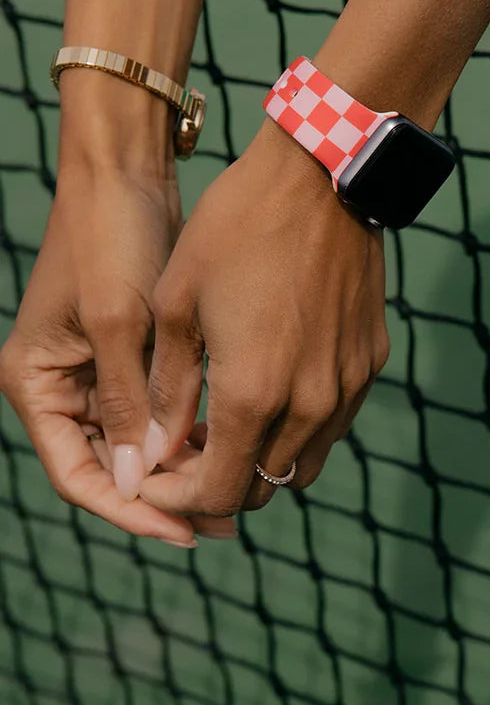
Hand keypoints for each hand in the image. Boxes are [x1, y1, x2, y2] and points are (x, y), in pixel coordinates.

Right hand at [0, 161, 233, 545]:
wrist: (126, 174)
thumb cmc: (112, 238)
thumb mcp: (119, 324)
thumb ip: (128, 404)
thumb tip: (139, 482)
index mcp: (36, 385)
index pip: (80, 476)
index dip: (131, 509)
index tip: (183, 530)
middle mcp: (60, 389)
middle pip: (110, 470)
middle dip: (165, 499)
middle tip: (226, 524)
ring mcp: (94, 377)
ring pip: (138, 449)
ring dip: (183, 473)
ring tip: (238, 498)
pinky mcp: (128, 361)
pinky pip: (157, 418)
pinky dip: (190, 437)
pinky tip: (232, 452)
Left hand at [138, 121, 389, 517]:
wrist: (322, 178)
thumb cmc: (235, 229)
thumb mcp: (177, 304)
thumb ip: (166, 391)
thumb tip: (151, 455)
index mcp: (254, 394)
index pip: (218, 492)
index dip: (177, 500)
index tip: (152, 481)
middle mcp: (309, 405)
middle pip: (261, 490)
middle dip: (216, 485)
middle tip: (183, 454)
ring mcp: (347, 388)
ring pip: (300, 466)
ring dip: (259, 462)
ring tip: (224, 425)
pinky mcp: (369, 365)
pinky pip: (331, 425)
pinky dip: (296, 429)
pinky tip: (269, 389)